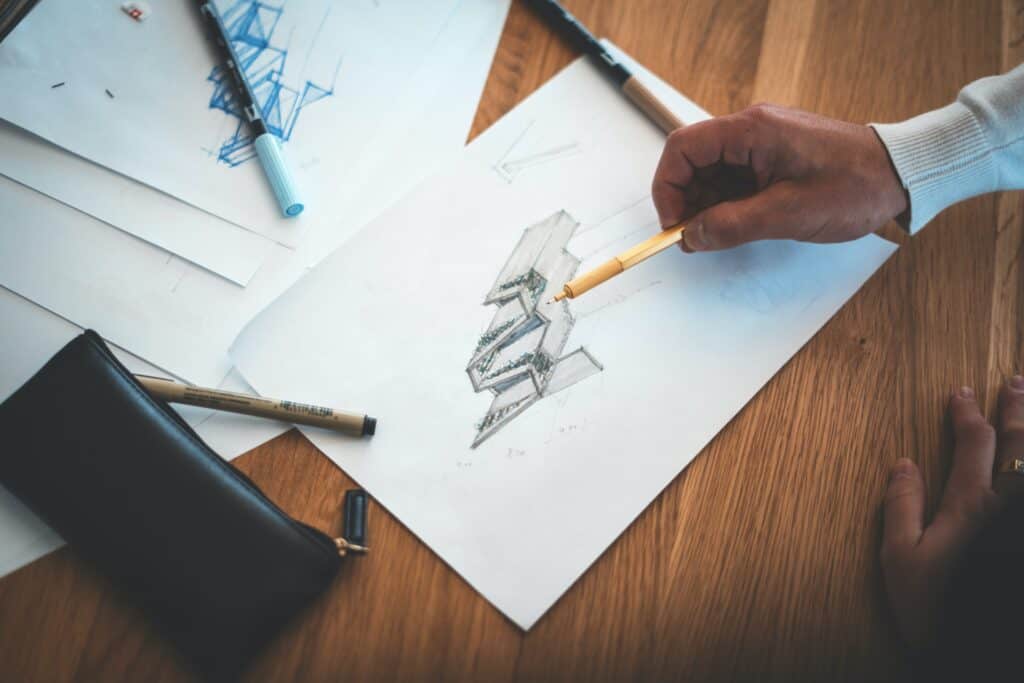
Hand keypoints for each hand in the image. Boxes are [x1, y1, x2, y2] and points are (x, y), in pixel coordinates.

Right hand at [651, 104, 907, 251]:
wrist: (901, 176)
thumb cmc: (856, 185)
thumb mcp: (788, 213)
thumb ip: (732, 225)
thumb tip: (692, 237)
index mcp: (752, 131)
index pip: (683, 148)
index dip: (668, 187)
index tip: (674, 224)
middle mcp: (752, 130)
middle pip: (693, 161)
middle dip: (685, 201)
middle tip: (692, 238)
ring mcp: (763, 143)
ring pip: (712, 173)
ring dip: (705, 206)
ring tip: (713, 238)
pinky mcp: (773, 158)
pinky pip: (734, 178)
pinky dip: (725, 204)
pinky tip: (732, 227)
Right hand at [881, 377, 1023, 648]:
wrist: (983, 653)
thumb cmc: (939, 610)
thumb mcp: (901, 560)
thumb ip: (901, 507)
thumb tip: (903, 463)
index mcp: (972, 505)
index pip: (973, 444)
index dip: (966, 414)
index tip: (961, 392)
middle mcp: (1010, 506)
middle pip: (1019, 445)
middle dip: (1016, 409)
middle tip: (1015, 380)